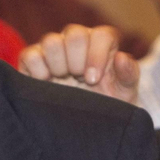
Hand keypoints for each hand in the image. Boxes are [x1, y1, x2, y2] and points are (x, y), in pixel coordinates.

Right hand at [18, 24, 139, 103]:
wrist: (87, 126)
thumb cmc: (108, 104)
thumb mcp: (124, 94)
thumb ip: (129, 75)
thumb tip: (122, 58)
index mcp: (102, 45)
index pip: (102, 34)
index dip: (97, 55)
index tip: (94, 79)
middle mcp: (77, 42)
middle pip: (74, 33)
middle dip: (78, 61)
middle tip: (80, 81)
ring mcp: (54, 51)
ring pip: (51, 41)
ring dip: (58, 65)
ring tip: (63, 81)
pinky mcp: (33, 62)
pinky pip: (30, 55)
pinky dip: (37, 70)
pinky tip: (46, 84)